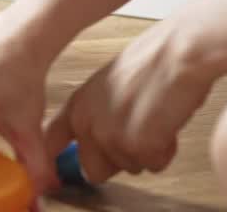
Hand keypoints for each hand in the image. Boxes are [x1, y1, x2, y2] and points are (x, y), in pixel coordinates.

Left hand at [43, 9, 222, 183]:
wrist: (175, 55)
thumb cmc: (149, 64)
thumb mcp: (107, 87)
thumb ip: (97, 115)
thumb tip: (95, 143)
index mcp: (77, 105)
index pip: (51, 141)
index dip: (56, 159)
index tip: (57, 171)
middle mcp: (87, 123)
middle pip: (93, 170)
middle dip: (116, 162)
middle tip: (135, 138)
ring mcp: (110, 137)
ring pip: (129, 168)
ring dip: (145, 152)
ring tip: (154, 120)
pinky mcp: (137, 146)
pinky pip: (154, 165)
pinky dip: (165, 151)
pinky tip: (166, 125)